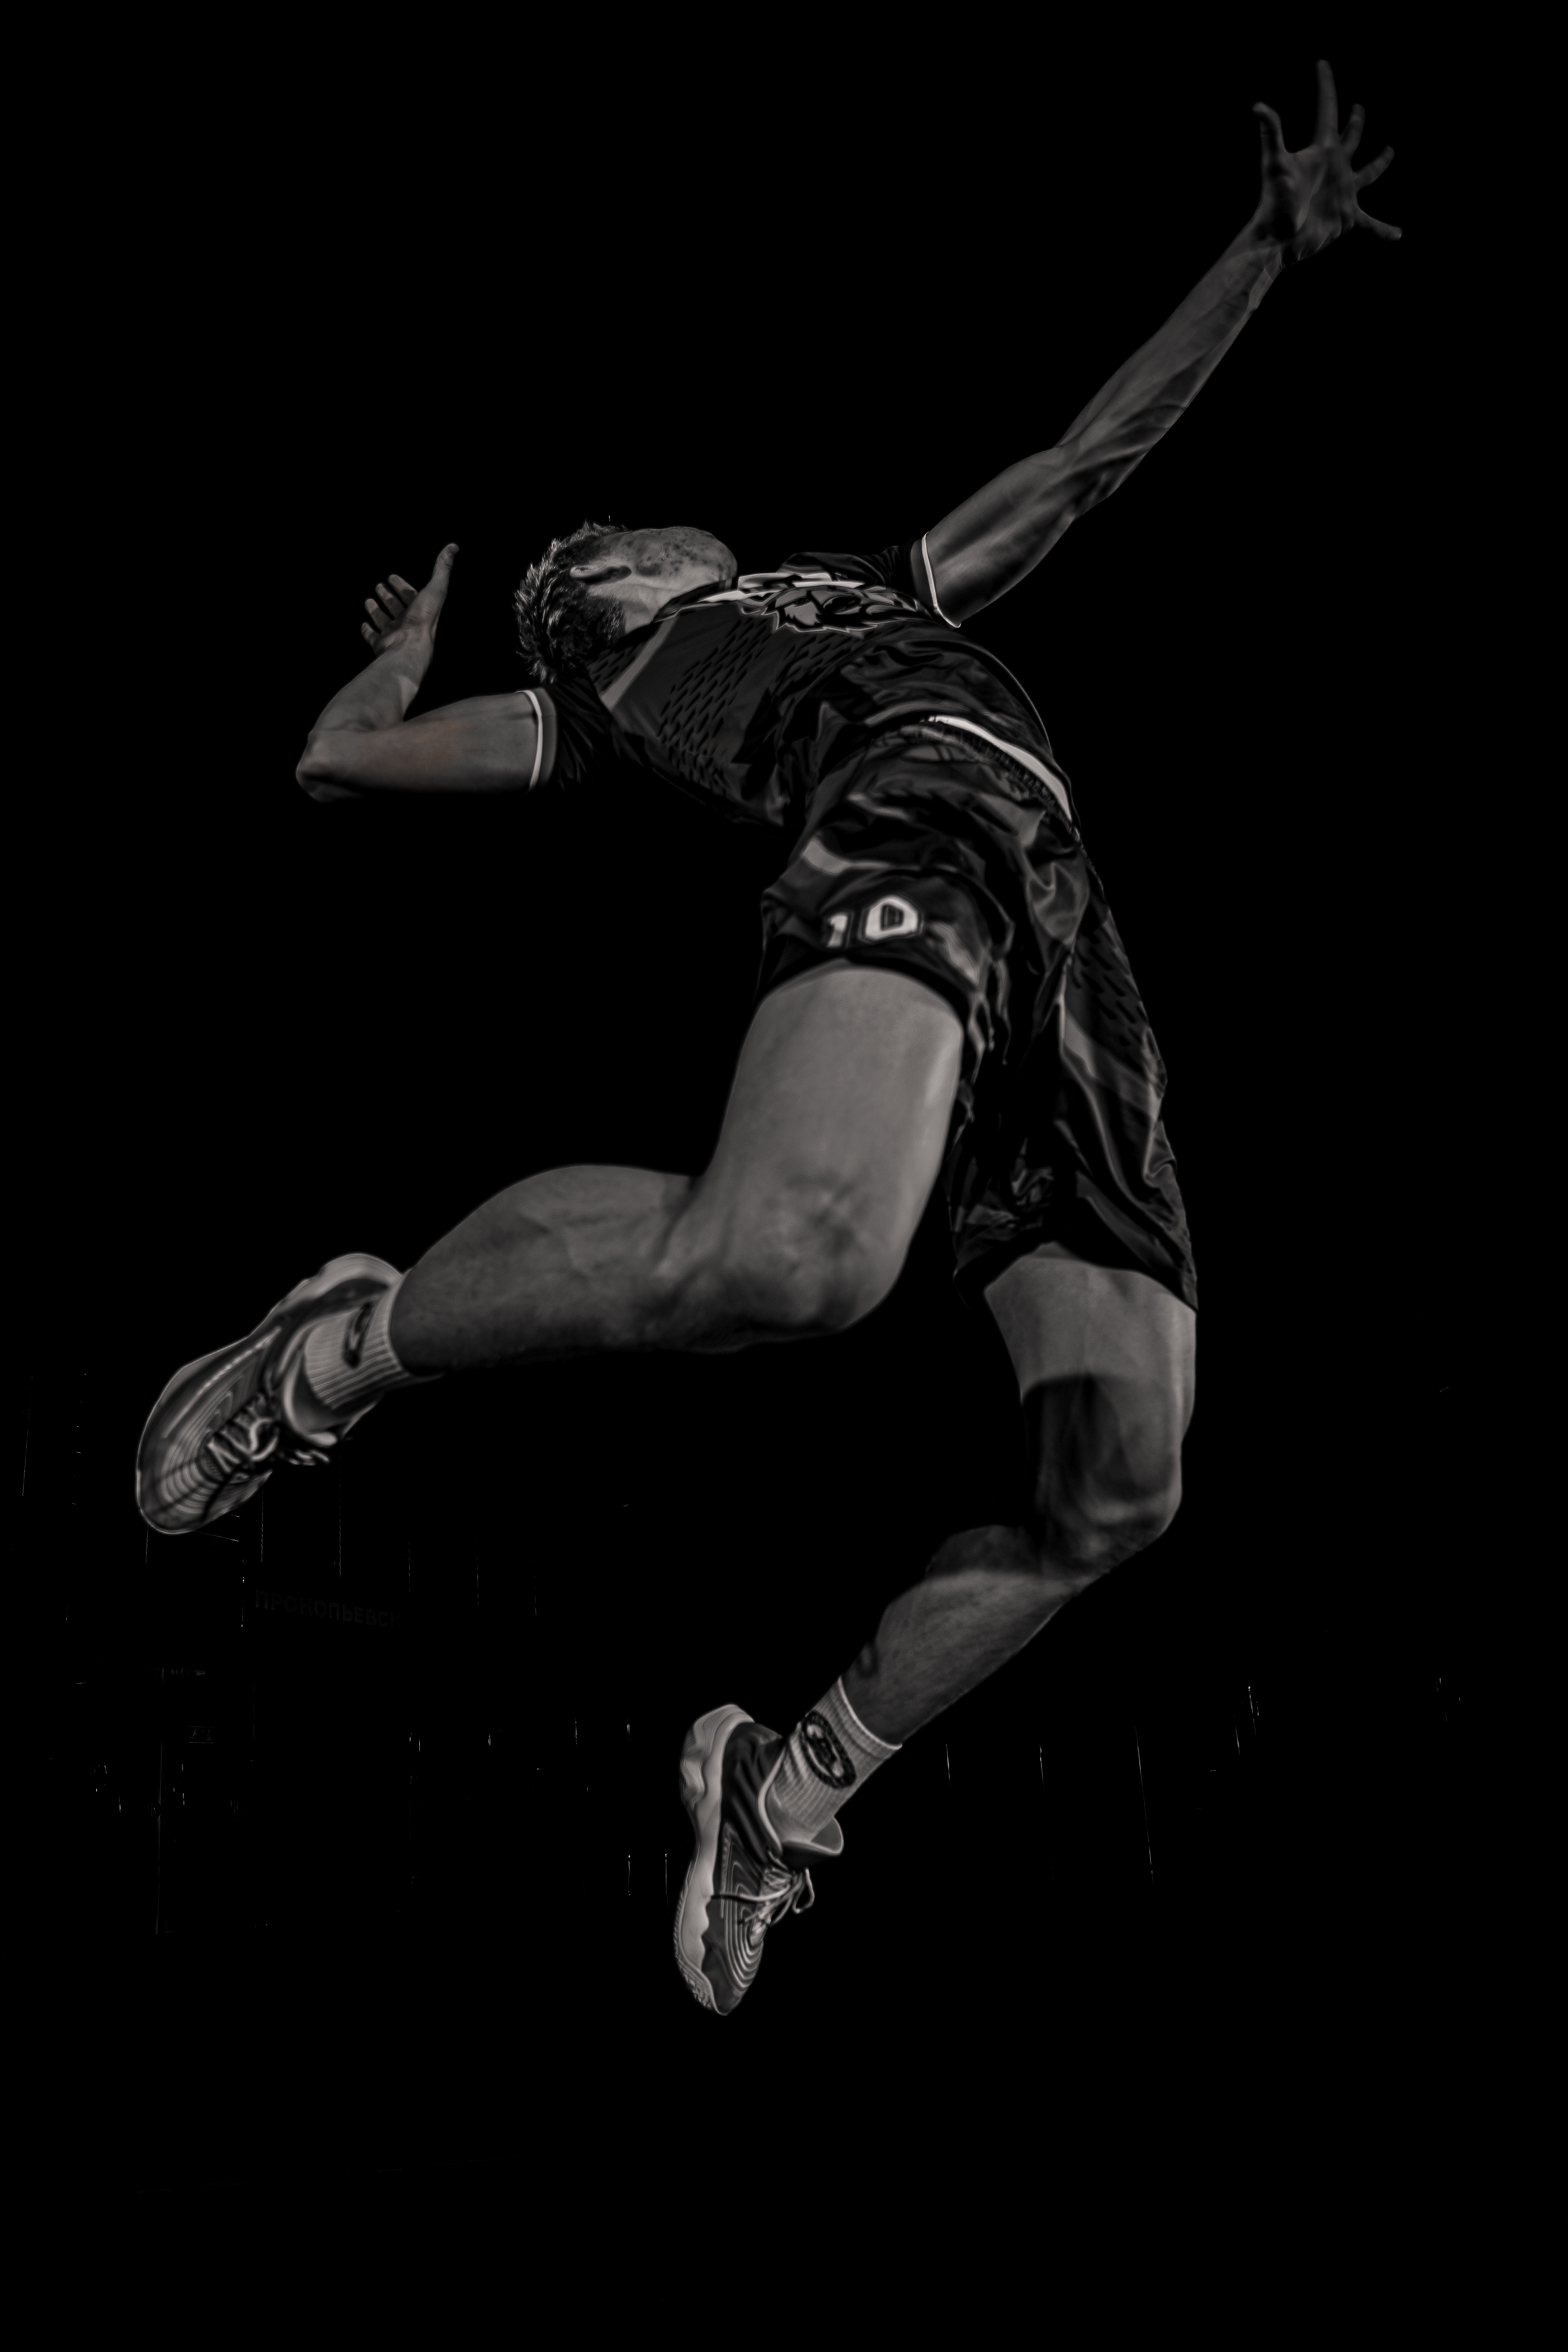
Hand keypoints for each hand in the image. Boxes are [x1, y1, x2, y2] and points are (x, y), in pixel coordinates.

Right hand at [360, 542, 458, 654]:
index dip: (401, 585)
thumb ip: (442, 568)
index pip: (411, 595)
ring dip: (377, 611)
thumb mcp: (435, 588)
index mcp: (422, 610)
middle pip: (397, 607)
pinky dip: (367, 631)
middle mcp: (409, 623)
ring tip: (368, 600)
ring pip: (384, 621)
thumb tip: (453, 547)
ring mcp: (395, 635)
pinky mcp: (382, 644)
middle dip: (388, 596)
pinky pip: (373, 637)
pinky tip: (364, 624)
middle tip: (379, 586)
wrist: (409, 646)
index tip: (391, 576)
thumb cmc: (423, 619)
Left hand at [1252, 60, 1399, 262]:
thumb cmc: (1276, 202)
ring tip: (1389, 152)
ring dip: (1379, 164)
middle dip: (1355, 123)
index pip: (1327, 111)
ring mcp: (1343, 192)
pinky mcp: (1347, 218)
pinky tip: (1398, 235)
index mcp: (1322, 152)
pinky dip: (1383, 230)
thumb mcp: (1275, 165)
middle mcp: (1335, 169)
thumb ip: (1272, 134)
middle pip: (1350, 139)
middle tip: (1359, 108)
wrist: (1279, 240)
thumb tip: (1258, 107)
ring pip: (1367, 174)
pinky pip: (1371, 225)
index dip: (1325, 86)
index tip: (1321, 63)